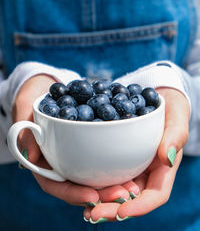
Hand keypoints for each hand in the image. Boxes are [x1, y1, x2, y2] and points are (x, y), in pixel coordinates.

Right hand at [13, 75, 139, 206]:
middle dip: (101, 193)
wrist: (49, 89)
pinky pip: (105, 151)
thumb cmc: (34, 100)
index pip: (56, 184)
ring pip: (95, 173)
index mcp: (44, 161)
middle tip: (123, 194)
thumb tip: (30, 157)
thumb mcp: (25, 110)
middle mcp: (63, 161)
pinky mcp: (93, 140)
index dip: (72, 193)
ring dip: (114, 181)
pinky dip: (118, 158)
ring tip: (133, 186)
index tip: (91, 196)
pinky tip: (135, 159)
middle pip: (80, 184)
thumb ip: (26, 130)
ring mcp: (78, 152)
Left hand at [83, 88, 189, 222]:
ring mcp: (130, 166)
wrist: (156, 98)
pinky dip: (93, 183)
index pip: (155, 195)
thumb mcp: (177, 116)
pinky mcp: (116, 157)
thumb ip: (175, 136)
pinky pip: (105, 173)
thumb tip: (168, 159)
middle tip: (94, 214)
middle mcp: (145, 172)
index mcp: (162, 168)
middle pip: (132, 199)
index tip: (122, 210)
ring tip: (85, 207)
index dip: (140, 207)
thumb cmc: (171, 107)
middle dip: (113, 209)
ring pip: (116, 190)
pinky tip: (80, 186)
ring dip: (100, 201)